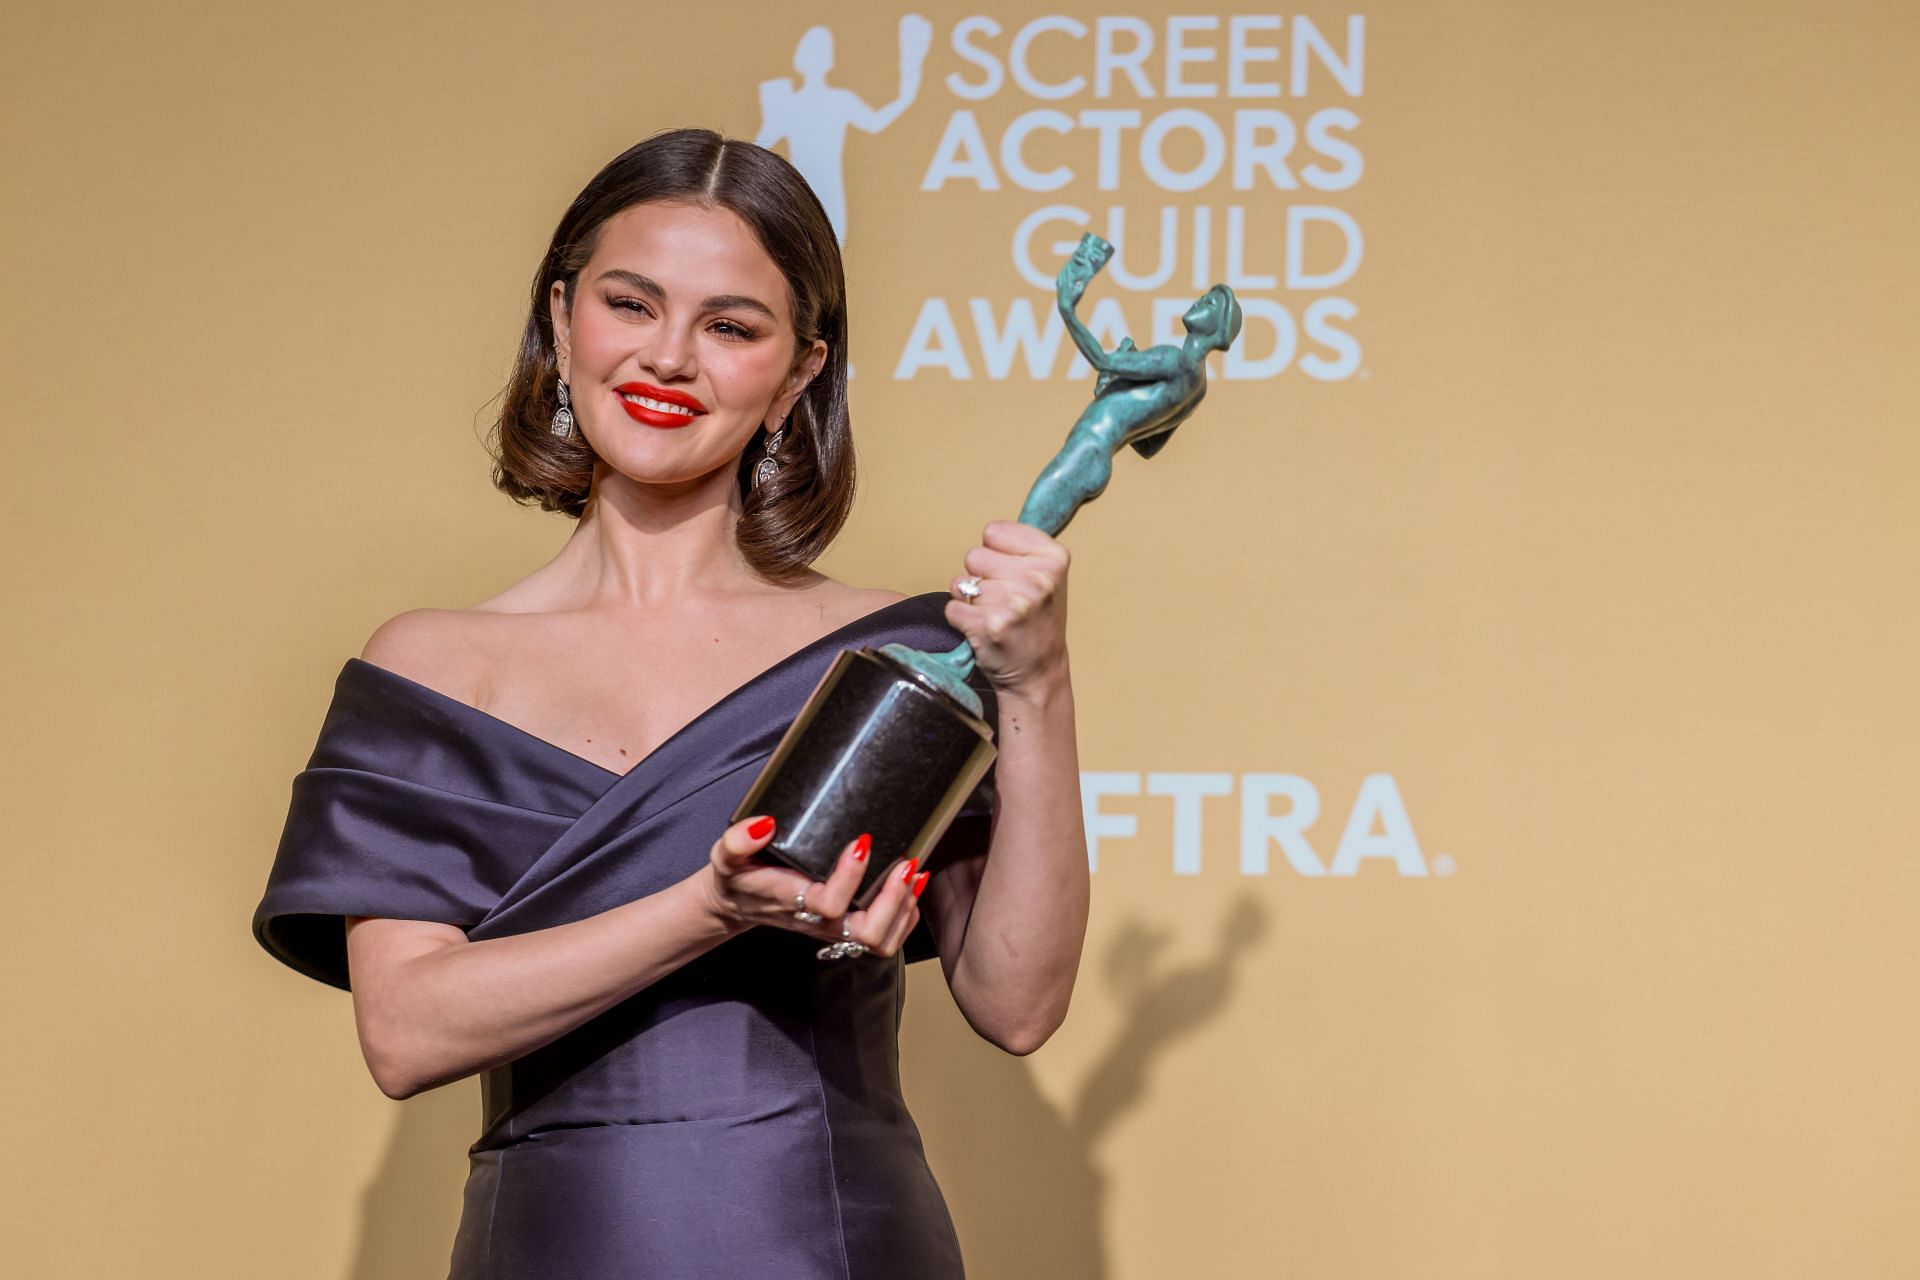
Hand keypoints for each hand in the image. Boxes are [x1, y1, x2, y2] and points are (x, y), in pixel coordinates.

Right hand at [701, 815, 927, 957]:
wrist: (738, 902)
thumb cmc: (738, 876)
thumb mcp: (728, 854)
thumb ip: (738, 840)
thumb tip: (764, 824)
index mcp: (791, 901)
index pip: (828, 903)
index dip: (850, 876)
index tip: (861, 841)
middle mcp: (818, 921)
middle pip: (866, 932)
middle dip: (892, 899)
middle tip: (904, 863)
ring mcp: (834, 929)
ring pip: (881, 940)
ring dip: (904, 907)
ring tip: (913, 872)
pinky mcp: (845, 928)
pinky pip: (885, 938)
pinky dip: (906, 915)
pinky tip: (912, 886)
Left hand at [946, 521, 1070, 696]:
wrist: (1040, 672)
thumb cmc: (1038, 621)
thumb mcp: (1048, 576)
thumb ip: (1022, 549)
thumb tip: (989, 532)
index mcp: (1054, 558)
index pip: (993, 532)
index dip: (995, 554)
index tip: (1012, 574)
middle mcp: (1038, 579)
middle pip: (974, 555)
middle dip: (982, 576)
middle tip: (1002, 599)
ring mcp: (1015, 604)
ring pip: (961, 582)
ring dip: (970, 600)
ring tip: (993, 614)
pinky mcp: (990, 626)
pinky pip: (952, 607)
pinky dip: (960, 619)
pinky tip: (983, 629)